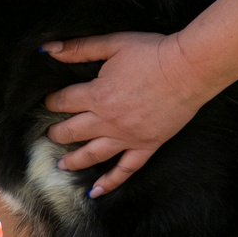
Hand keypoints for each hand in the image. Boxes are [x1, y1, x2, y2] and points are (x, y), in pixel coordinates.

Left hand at [42, 31, 210, 196]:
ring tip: (61, 165)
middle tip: (50, 135)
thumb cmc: (152, 53)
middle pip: (72, 132)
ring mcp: (127, 137)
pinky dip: (109, 182)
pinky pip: (125, 170)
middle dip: (56, 133)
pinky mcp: (146, 146)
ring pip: (92, 155)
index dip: (52, 102)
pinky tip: (96, 192)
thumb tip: (49, 50)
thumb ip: (79, 48)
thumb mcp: (113, 44)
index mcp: (97, 95)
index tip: (49, 102)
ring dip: (73, 161)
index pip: (63, 102)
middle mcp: (107, 121)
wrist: (188, 69)